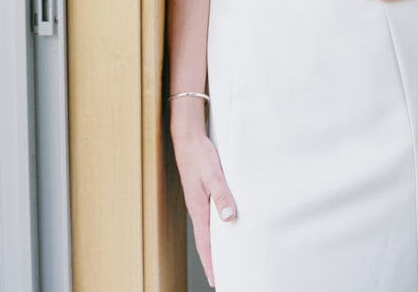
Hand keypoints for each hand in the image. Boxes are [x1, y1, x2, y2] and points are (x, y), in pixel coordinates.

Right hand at [171, 130, 236, 287]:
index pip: (205, 243)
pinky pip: (208, 217)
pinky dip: (215, 229)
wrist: (188, 138)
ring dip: (213, 245)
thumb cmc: (200, 155)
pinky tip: (222, 227)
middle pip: (205, 241)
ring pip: (207, 229)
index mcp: (198, 208)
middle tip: (221, 275)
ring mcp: (198, 201)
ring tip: (222, 258)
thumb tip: (229, 218)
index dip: (210, 262)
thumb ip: (222, 195)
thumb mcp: (213, 174)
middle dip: (212, 259)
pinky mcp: (201, 193)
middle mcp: (197, 208)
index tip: (215, 279)